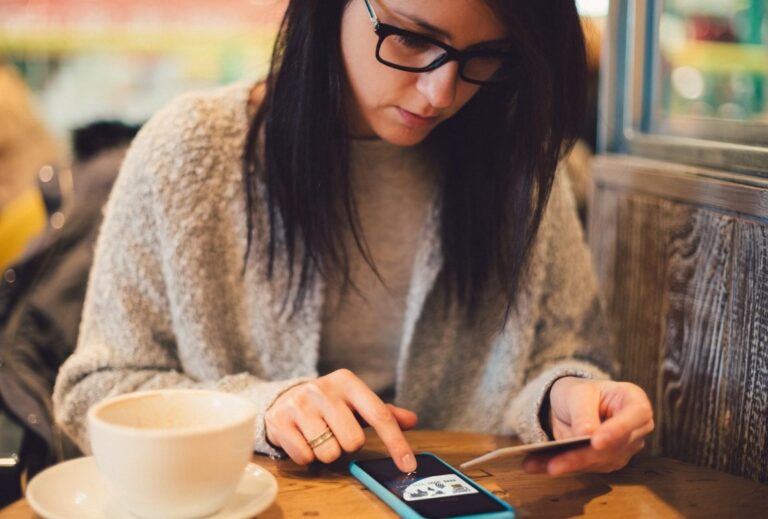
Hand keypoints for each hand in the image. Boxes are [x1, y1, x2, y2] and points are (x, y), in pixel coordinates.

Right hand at [265, 369, 418, 471]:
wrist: (284, 398)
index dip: (396, 443)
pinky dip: (308, 456)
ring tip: (318, 436)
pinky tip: (303, 440)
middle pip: (353, 441)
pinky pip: (305, 456)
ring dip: (327, 452)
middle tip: (337, 434)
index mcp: (347, 382)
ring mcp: (300, 403)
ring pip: (329, 452)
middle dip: (347, 445)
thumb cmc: (329, 405)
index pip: (379, 415)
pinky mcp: (280, 420)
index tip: (408, 465)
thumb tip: (412, 420)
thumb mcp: (355, 402)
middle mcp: (323, 389)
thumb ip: (383, 412)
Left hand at [523, 377, 653, 475]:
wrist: (572, 403)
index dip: (618, 430)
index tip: (596, 442)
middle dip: (581, 456)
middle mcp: (634, 430)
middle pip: (613, 447)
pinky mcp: (606, 463)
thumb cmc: (581, 392)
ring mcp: (622, 450)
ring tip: (533, 464)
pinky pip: (583, 468)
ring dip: (566, 465)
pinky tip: (534, 465)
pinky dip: (558, 466)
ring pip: (597, 462)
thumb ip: (583, 411)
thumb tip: (586, 434)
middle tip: (554, 464)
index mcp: (634, 402)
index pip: (636, 416)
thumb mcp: (578, 392)